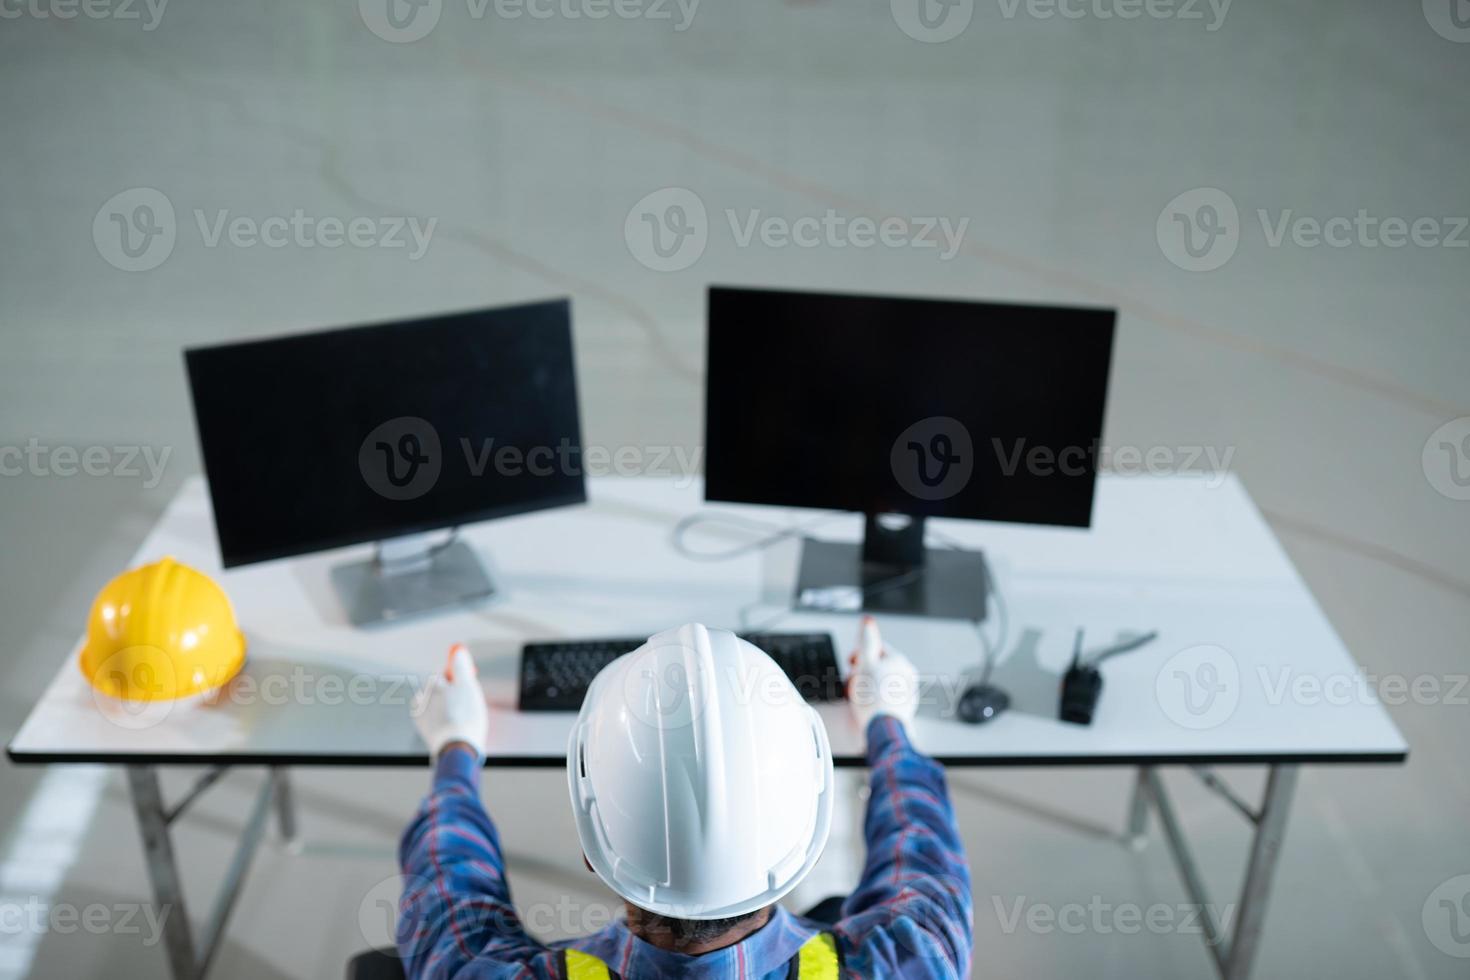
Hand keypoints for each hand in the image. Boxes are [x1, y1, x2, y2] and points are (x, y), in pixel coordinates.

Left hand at [412, 644, 488, 757]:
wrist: (456, 747)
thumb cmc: (465, 715)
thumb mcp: (468, 686)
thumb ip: (461, 668)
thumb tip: (458, 651)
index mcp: (433, 686)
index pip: (442, 673)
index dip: (455, 676)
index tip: (465, 681)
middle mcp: (422, 697)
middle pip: (436, 688)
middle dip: (448, 691)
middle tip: (464, 699)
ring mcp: (420, 714)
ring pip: (432, 703)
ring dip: (442, 705)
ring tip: (457, 714)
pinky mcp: (423, 729)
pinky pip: (430, 717)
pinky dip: (438, 718)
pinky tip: (449, 724)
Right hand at [845, 616, 918, 732]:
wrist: (883, 727)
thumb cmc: (873, 697)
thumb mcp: (865, 662)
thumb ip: (867, 641)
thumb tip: (869, 622)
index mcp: (899, 661)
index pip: (877, 648)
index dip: (861, 654)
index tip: (852, 663)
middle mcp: (907, 674)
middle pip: (879, 665)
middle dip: (863, 671)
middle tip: (853, 681)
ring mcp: (906, 691)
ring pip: (882, 681)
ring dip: (868, 684)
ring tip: (857, 694)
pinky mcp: (903, 706)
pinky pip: (886, 696)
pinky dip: (875, 697)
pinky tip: (867, 704)